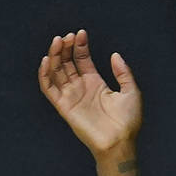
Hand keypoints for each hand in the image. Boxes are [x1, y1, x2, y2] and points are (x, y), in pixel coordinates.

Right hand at [38, 30, 141, 155]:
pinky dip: (45, 74)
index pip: (82, 59)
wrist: (120, 142)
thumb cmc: (128, 121)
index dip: (80, 46)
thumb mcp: (131, 92)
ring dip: (55, 56)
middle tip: (68, 36)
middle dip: (66, 48)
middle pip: (67, 62)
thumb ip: (123, 73)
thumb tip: (115, 54)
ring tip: (58, 42)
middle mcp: (81, 87)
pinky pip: (49, 88)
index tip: (81, 33)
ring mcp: (71, 96)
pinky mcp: (63, 106)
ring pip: (56, 71)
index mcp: (96, 83)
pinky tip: (47, 60)